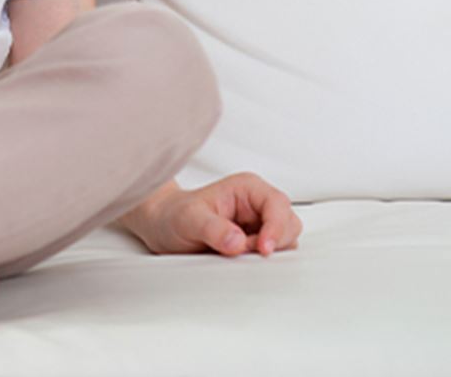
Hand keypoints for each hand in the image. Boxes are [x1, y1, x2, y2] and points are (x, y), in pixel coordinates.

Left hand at [124, 172, 302, 256]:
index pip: (277, 205)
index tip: (262, 248)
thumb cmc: (173, 215)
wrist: (162, 227)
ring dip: (268, 254)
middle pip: (288, 224)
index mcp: (247, 189)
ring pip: (285, 241)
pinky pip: (273, 255)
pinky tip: (240, 261)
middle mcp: (257, 205)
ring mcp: (259, 225)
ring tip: (237, 255)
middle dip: (273, 242)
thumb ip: (212, 229)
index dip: (275, 227)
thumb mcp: (188, 219)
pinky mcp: (256, 244)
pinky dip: (262, 262)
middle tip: (245, 253)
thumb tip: (237, 242)